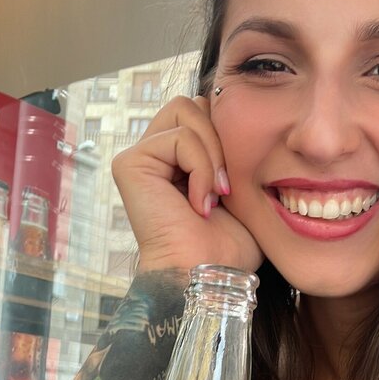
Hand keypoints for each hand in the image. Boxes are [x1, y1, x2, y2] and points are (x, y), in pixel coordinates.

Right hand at [111, 96, 263, 276]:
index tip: (234, 189)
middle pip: (195, 103)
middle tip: (226, 189)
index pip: (208, 113)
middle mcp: (155, 155)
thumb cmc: (229, 248)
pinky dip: (202, 169)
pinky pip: (180, 137)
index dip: (230, 140)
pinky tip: (200, 205)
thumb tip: (248, 115)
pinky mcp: (130, 163)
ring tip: (215, 197)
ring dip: (213, 157)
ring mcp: (140, 157)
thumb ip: (236, 151)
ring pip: (187, 110)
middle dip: (221, 141)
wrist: (209, 277)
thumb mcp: (243, 189)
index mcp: (178, 160)